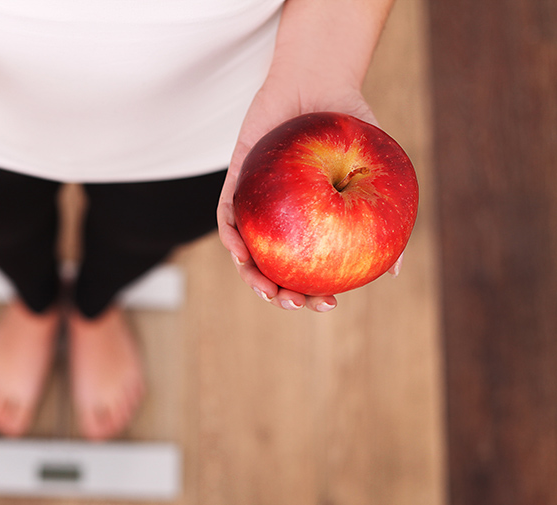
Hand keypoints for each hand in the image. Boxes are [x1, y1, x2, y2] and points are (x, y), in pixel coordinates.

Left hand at [217, 75, 393, 311]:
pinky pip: (227, 215)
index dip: (313, 293)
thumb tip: (395, 270)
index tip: (327, 304)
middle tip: (295, 303)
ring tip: (267, 290)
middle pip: (273, 268)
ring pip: (246, 251)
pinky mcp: (235, 182)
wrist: (319, 82)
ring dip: (251, 276)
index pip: (308, 269)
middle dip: (279, 295)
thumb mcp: (375, 170)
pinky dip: (231, 236)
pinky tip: (241, 251)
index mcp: (312, 222)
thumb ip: (383, 216)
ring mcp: (257, 203)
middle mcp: (282, 218)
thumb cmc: (350, 126)